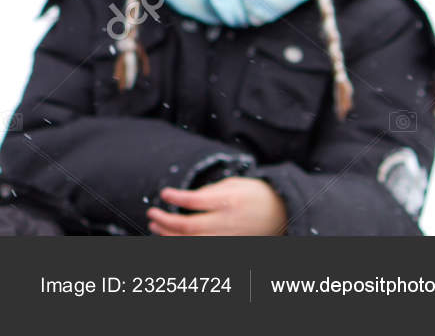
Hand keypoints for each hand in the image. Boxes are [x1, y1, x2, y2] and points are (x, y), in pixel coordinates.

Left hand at [148, 177, 287, 235]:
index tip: (164, 194)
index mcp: (228, 201)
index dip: (175, 197)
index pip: (194, 200)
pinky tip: (172, 239)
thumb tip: (185, 197)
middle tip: (152, 214)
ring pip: (192, 242)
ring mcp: (230, 238)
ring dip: (169, 235)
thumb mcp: (234, 183)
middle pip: (188, 225)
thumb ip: (210, 191)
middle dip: (165, 220)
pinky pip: (203, 249)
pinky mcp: (231, 247)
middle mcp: (228, 222)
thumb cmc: (256, 195)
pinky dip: (185, 244)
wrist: (282, 213)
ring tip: (156, 227)